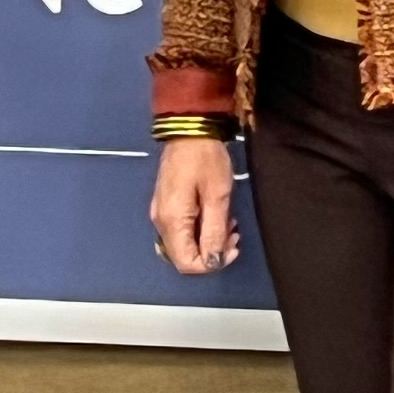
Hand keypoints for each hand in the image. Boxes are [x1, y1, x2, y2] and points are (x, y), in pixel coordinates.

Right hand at [150, 138, 241, 275]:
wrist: (190, 129)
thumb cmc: (206, 160)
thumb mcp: (217, 196)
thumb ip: (214, 232)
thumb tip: (214, 260)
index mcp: (171, 220)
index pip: (186, 263)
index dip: (211, 263)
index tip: (232, 246)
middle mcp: (160, 221)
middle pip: (183, 256)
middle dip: (211, 253)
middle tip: (233, 234)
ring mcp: (160, 212)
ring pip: (183, 244)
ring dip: (207, 241)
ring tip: (227, 223)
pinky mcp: (165, 204)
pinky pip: (181, 230)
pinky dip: (199, 231)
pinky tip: (214, 216)